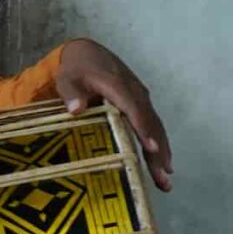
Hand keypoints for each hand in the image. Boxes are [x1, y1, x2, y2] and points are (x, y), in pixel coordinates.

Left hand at [56, 38, 172, 190]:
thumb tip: (76, 108)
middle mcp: (135, 93)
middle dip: (158, 151)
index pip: (133, 109)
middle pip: (150, 123)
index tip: (152, 148)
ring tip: (165, 180)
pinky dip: (159, 145)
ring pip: (155, 127)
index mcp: (118, 86)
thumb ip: (70, 92)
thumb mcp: (67, 78)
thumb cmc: (77, 69)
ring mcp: (141, 99)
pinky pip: (152, 126)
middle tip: (163, 176)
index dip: (143, 128)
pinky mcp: (141, 105)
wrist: (89, 53)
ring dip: (162, 153)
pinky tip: (163, 165)